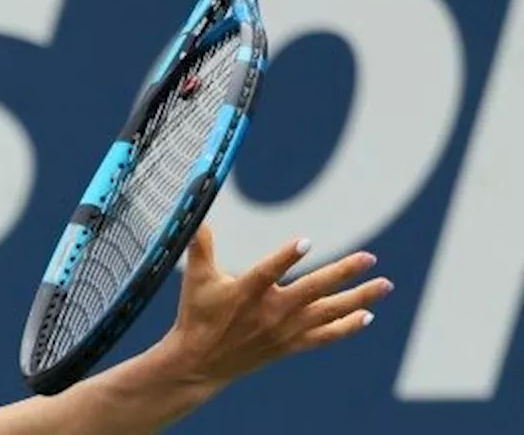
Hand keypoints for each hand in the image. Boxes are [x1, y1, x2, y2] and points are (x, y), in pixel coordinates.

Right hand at [157, 223, 393, 388]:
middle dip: (343, 272)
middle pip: (312, 289)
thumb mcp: (196, 278)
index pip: (267, 271)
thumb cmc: (198, 315)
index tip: (305, 241)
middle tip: (369, 257)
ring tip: (385, 284)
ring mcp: (284, 330)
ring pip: (328, 312)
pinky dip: (347, 326)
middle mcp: (269, 312)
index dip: (285, 257)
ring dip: (359, 298)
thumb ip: (199, 245)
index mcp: (245, 292)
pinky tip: (368, 315)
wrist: (201, 363)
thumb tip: (194, 216)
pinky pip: (325, 336)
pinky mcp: (290, 345)